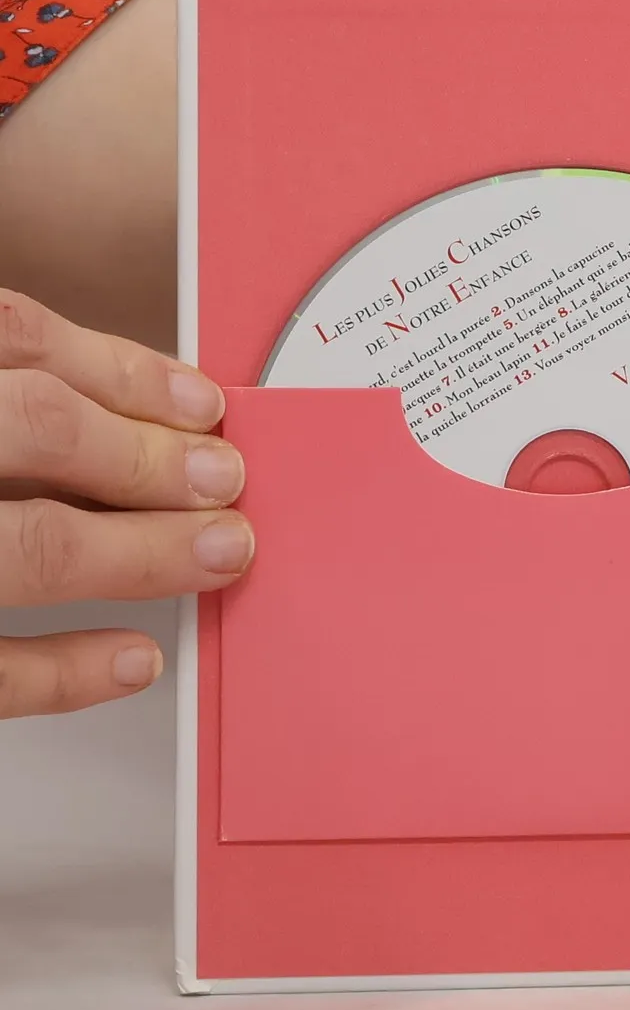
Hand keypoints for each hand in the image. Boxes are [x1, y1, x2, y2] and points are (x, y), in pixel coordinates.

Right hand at [0, 290, 253, 716]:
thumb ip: (13, 397)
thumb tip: (137, 421)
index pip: (16, 338)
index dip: (122, 372)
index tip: (205, 405)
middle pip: (39, 428)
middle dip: (150, 455)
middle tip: (229, 481)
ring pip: (31, 545)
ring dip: (142, 552)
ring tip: (223, 554)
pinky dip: (62, 671)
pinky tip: (136, 657)